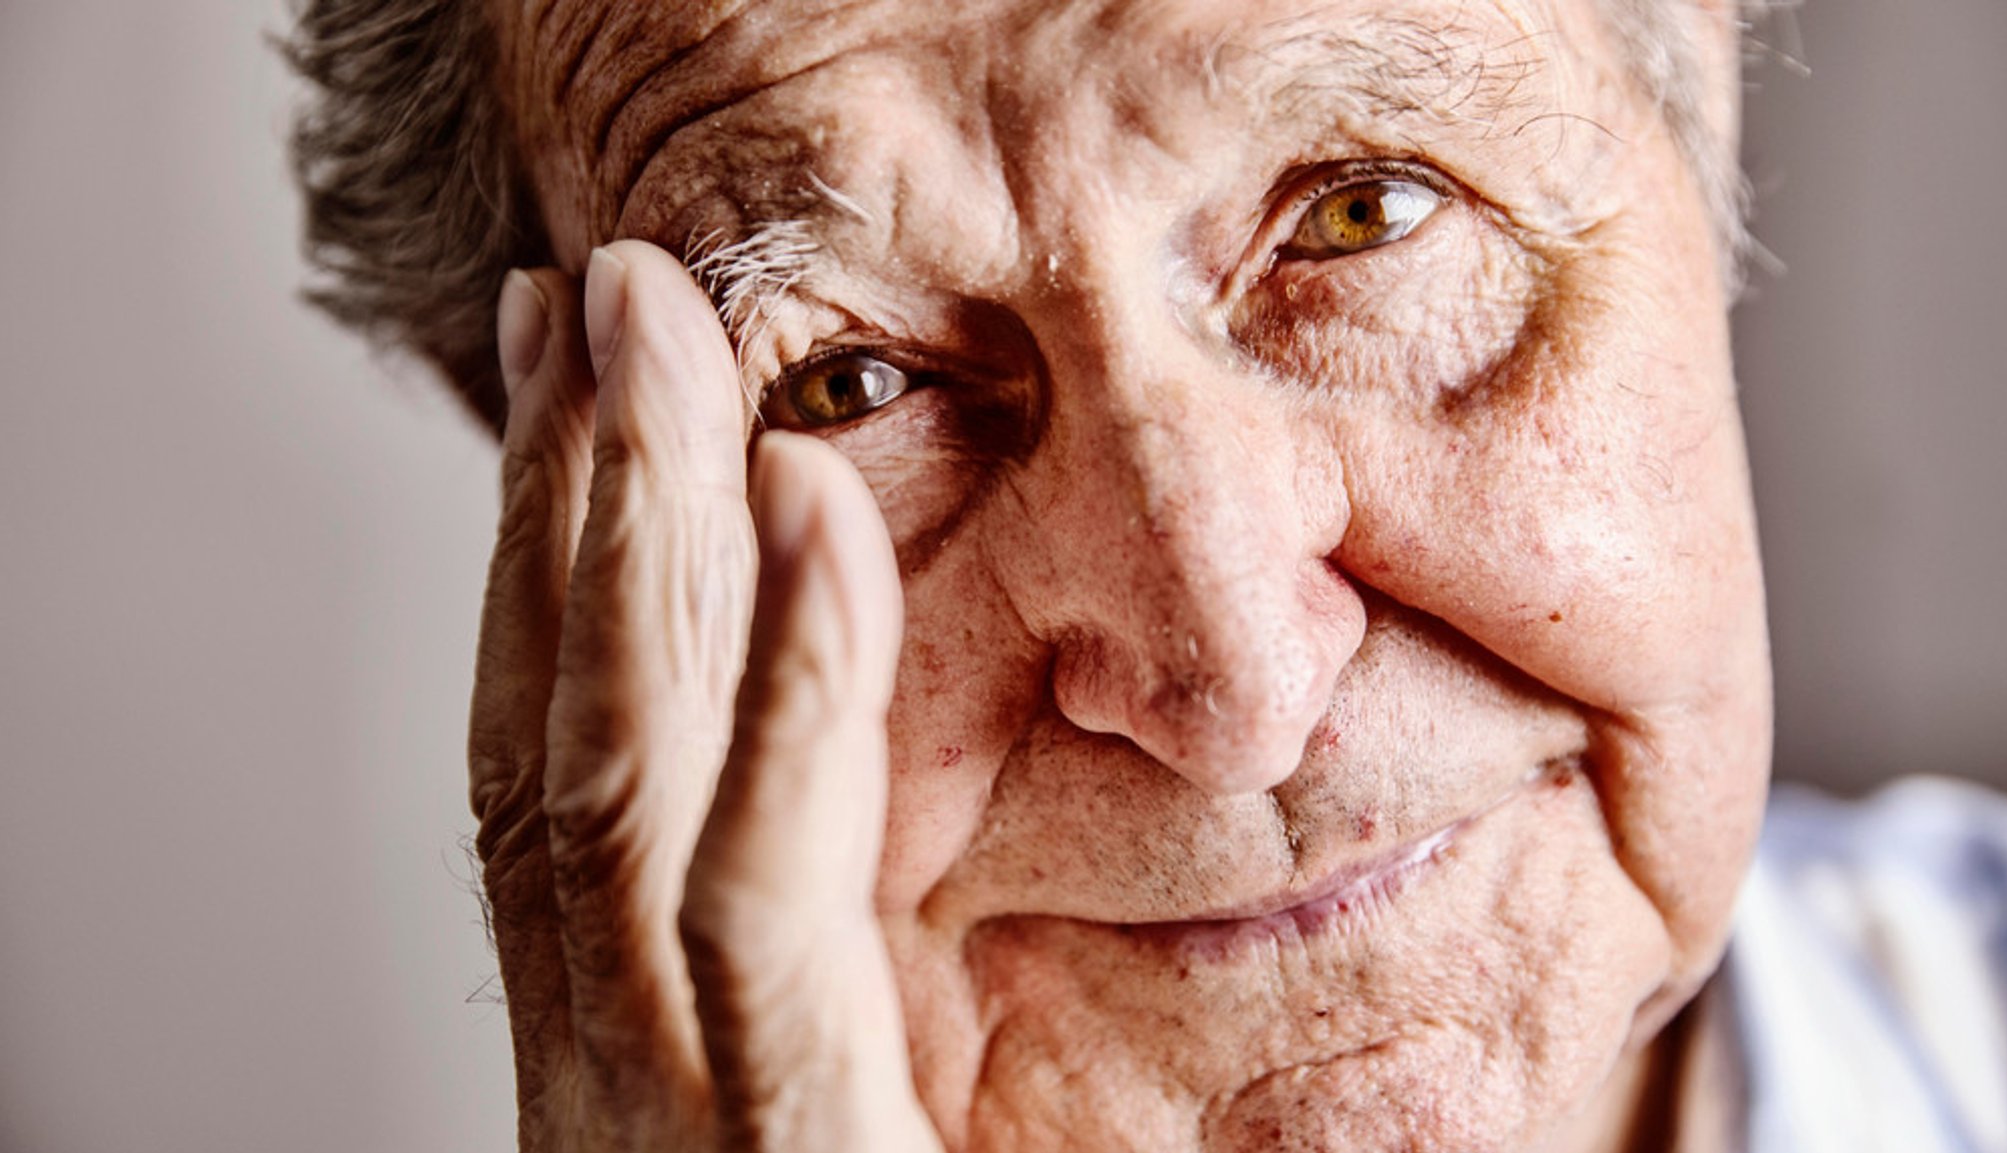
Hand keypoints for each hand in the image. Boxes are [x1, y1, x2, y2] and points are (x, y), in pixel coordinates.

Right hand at [465, 240, 941, 1151]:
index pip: (558, 762)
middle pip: (555, 725)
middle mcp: (608, 1058)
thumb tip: (888, 833)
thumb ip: (845, 983)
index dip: (544, 560)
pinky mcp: (773, 1147)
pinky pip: (756, 894)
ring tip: (660, 333)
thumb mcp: (863, 1117)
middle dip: (569, 489)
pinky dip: (784, 685)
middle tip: (596, 289)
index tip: (571, 389)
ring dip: (632, 528)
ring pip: (612, 772)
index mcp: (628, 1041)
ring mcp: (660, 1105)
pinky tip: (807, 507)